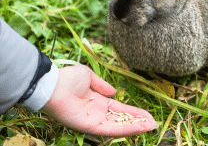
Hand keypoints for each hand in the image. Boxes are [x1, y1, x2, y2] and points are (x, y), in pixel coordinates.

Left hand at [41, 65, 158, 135]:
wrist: (53, 84)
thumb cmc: (68, 78)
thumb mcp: (90, 77)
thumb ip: (103, 85)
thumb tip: (115, 92)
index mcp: (99, 102)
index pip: (120, 109)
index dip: (134, 112)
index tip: (147, 114)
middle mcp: (98, 113)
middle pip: (123, 119)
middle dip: (138, 121)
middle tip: (154, 123)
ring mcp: (94, 121)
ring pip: (119, 126)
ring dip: (136, 127)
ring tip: (151, 127)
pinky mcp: (90, 127)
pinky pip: (110, 129)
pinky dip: (125, 129)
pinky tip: (138, 127)